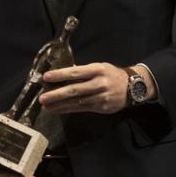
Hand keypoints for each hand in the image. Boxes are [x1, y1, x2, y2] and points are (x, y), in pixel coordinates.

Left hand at [40, 62, 154, 113]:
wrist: (133, 87)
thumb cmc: (110, 74)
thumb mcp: (99, 67)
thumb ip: (83, 71)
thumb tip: (62, 74)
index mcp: (97, 69)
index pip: (75, 72)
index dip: (60, 75)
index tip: (45, 77)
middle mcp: (99, 83)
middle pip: (75, 90)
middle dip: (56, 94)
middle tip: (42, 98)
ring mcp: (101, 97)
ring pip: (77, 102)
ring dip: (60, 105)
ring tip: (46, 106)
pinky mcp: (102, 107)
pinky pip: (82, 109)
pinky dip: (68, 109)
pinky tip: (58, 110)